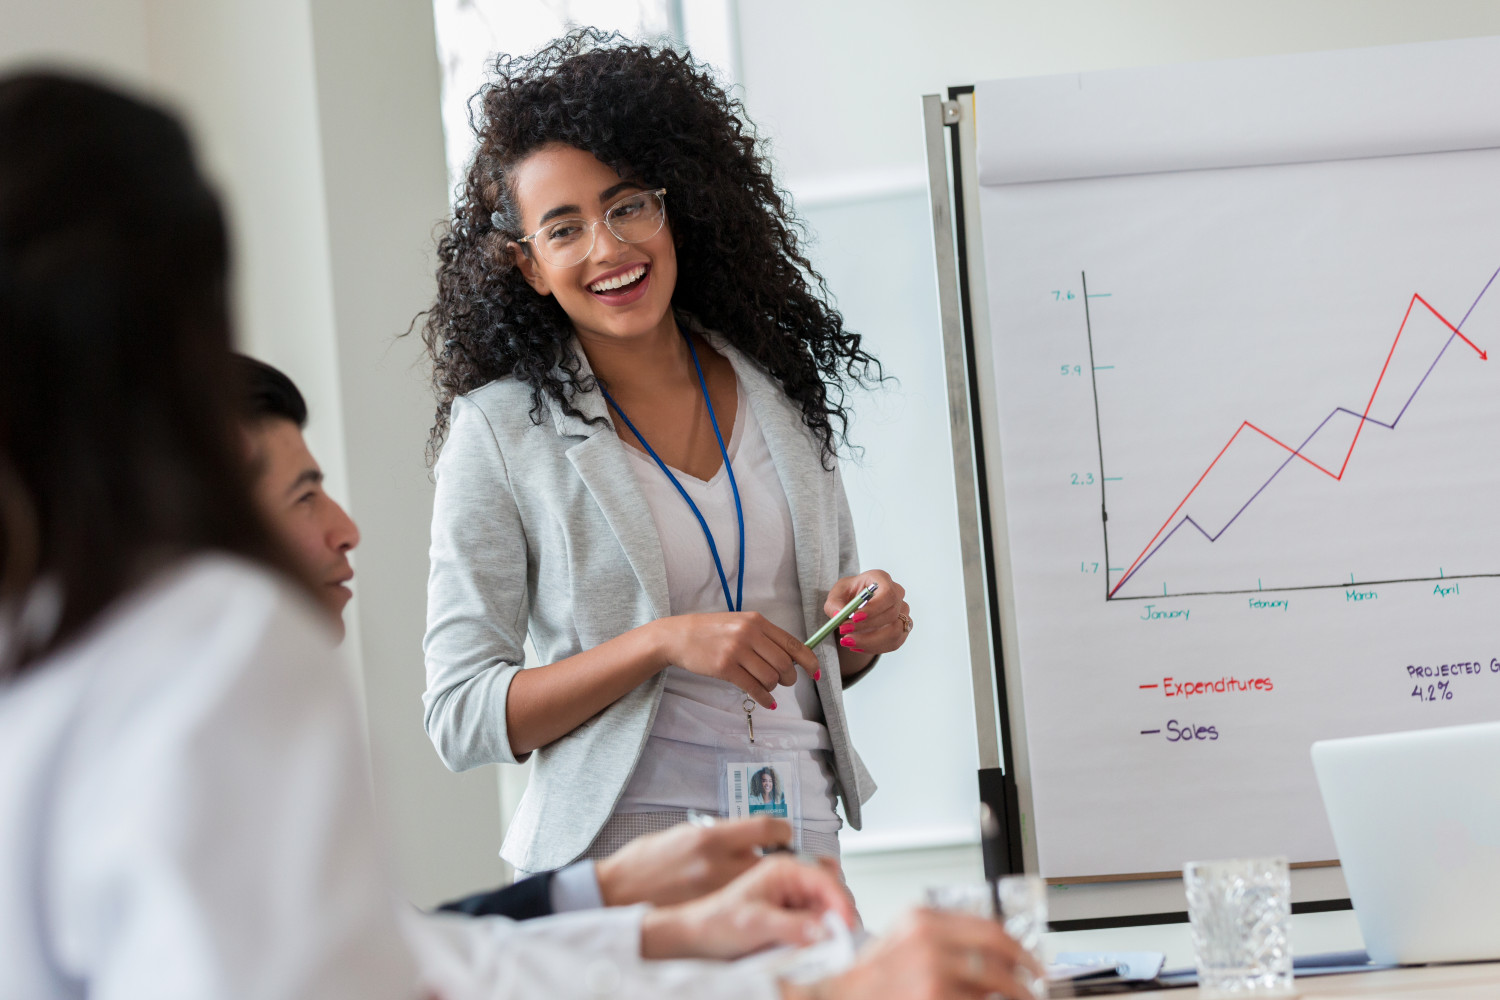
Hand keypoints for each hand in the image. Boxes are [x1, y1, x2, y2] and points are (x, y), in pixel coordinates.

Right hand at [596, 816, 792, 906]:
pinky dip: (748, 898)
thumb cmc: (645, 861)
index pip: (767, 828)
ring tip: (758, 878)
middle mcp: (717, 865)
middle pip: (773, 860)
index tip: (782, 833)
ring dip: (765, 880)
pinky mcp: (712, 912)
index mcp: (710, 838)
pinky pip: (743, 902)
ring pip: (762, 884)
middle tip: (777, 858)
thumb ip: (718, 834)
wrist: (617, 893)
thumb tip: (745, 834)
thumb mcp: (683, 834)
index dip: (782, 830)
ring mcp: (717, 892)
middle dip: (779, 858)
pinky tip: (741, 896)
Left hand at [640, 855, 855, 960]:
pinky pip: (815, 917)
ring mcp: (790, 892)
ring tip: (824, 941)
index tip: (847, 925)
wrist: (697, 935)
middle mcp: (788, 876)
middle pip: (831, 889)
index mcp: (781, 867)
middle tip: (839, 937)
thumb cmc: (716, 922)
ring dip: (831, 922)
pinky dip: (820, 929)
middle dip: (840, 912)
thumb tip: (824, 929)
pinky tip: (811, 941)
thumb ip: (791, 925)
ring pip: (826, 904)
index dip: (841, 902)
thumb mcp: (754, 924)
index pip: (826, 878)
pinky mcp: (789, 909)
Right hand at [653, 612, 820, 708]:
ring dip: (773, 687)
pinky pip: (753, 688)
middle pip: (785, 663)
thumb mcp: (740, 624)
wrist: (678, 636)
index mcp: (757, 621)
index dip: (809, 661)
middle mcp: (749, 633)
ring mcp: (736, 650)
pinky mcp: (725, 667)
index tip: (815, 673)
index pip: (793, 643)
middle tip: (784, 682)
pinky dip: (764, 698)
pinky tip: (767, 702)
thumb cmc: (711, 631)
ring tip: (766, 687)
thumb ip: (764, 637)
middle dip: (789, 678)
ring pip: (770, 677)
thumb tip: (791, 658)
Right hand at [785, 908, 1042, 999]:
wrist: (841, 997)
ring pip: (993, 982)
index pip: (987, 925)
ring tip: (1024, 998)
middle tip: (1035, 981)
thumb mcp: (903, 940)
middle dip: (1025, 970)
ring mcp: (932, 972)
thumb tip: (990, 952)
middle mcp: (928, 941)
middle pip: (997, 950)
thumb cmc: (870, 976)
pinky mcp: (934, 998)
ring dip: (1016, 993)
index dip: (1016, 944)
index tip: (1029, 957)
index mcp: (922, 919)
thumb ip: (943, 938)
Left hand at [825, 571, 908, 656]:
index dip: (873, 608)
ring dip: (870, 641)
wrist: (855, 607)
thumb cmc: (848, 596)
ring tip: (847, 641)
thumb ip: (834, 604)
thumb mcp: (836, 595)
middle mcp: (897, 594)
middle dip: (866, 626)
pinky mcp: (902, 628)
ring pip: (895, 631)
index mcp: (881, 579)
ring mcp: (902, 612)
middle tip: (843, 631)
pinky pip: (894, 643)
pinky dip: (874, 648)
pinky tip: (857, 646)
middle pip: (891, 613)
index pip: (887, 593)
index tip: (854, 618)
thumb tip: (839, 615)